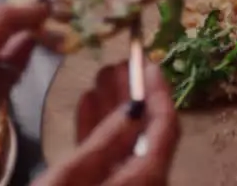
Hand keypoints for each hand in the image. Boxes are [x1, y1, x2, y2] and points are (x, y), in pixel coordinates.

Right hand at [37, 62, 179, 185]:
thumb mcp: (72, 175)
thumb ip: (105, 139)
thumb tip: (136, 105)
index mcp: (145, 177)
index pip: (165, 127)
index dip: (158, 91)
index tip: (146, 62)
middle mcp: (144, 182)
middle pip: (148, 131)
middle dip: (133, 95)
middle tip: (117, 64)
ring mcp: (126, 185)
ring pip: (128, 141)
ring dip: (115, 109)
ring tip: (99, 78)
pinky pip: (112, 157)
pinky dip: (101, 132)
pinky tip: (87, 104)